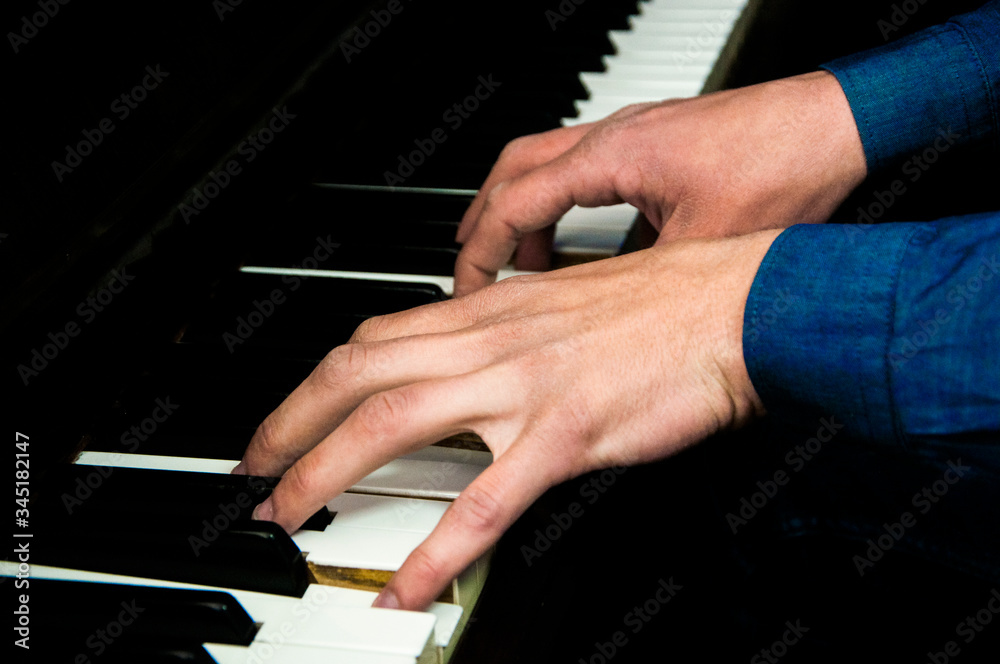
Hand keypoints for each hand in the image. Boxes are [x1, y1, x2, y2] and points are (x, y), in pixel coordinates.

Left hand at [234, 229, 779, 609]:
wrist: (730, 307)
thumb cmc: (658, 305)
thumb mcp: (562, 307)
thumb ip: (505, 332)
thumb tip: (466, 360)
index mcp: (488, 311)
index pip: (373, 337)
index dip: (316, 379)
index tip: (289, 412)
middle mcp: (489, 340)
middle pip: (356, 374)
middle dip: (289, 423)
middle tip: (255, 469)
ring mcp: (521, 387)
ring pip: (392, 426)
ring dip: (325, 473)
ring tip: (288, 516)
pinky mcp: (564, 436)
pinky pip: (483, 503)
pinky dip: (435, 552)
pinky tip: (406, 587)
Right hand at [453, 71, 865, 296]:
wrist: (836, 125)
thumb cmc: (785, 167)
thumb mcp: (702, 247)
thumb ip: (640, 284)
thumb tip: (604, 326)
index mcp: (611, 155)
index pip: (515, 201)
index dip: (482, 249)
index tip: (467, 286)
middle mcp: (614, 134)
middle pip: (514, 167)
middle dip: (486, 218)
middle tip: (475, 265)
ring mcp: (633, 132)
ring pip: (547, 161)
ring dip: (526, 209)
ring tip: (524, 259)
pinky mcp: (655, 139)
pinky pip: (585, 165)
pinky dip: (566, 202)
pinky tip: (584, 240)